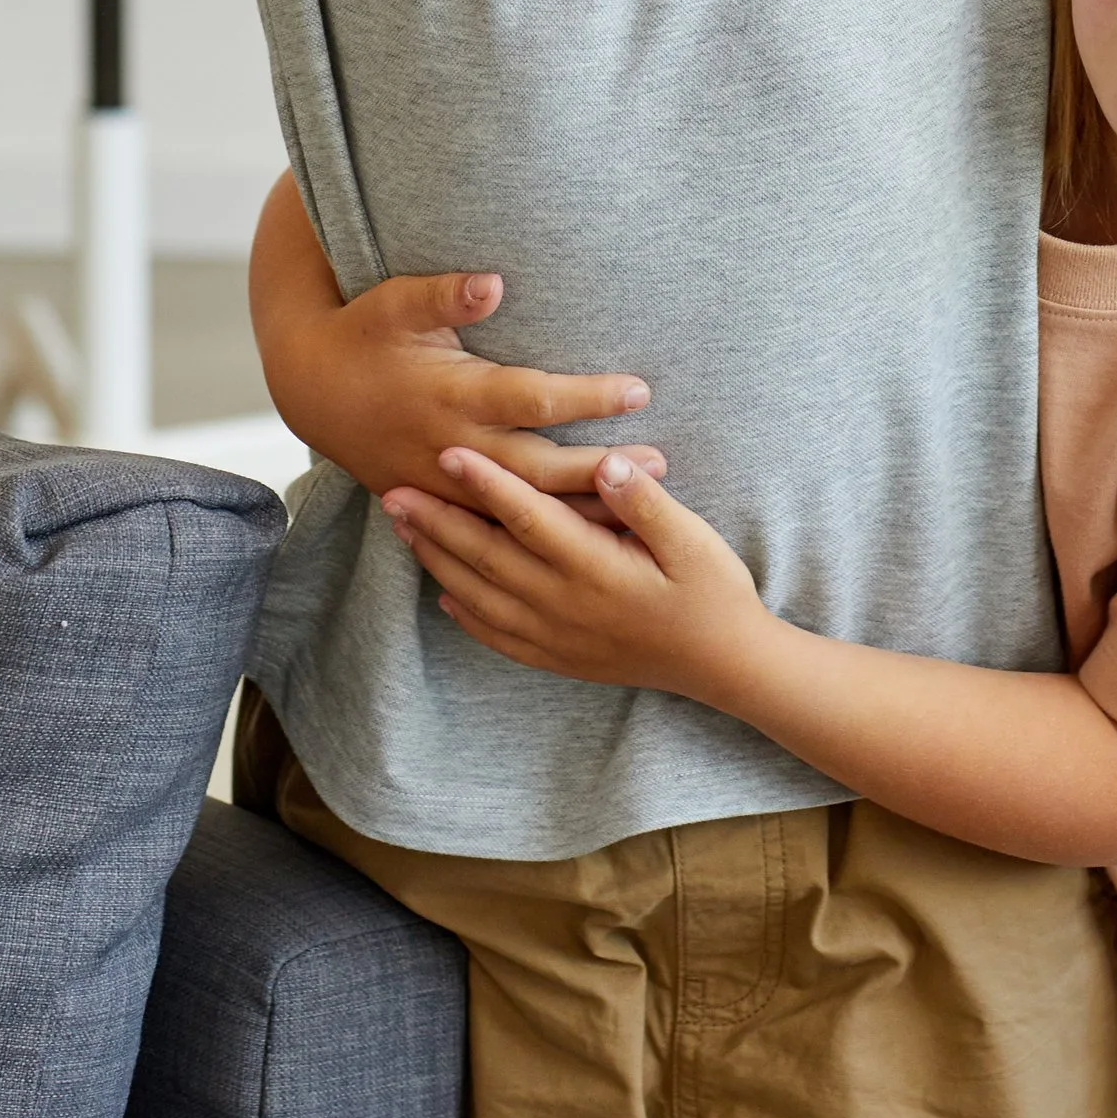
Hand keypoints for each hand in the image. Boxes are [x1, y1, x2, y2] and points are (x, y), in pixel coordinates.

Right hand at [266, 267, 668, 507]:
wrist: (311, 389)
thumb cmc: (365, 333)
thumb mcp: (398, 302)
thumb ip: (448, 293)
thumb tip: (496, 282)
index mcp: (451, 393)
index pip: (533, 398)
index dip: (587, 397)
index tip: (640, 391)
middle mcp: (451, 445)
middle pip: (538, 467)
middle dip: (598, 470)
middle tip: (659, 466)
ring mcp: (442, 482)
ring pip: (518, 509)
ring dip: (576, 511)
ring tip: (635, 511)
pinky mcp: (436, 504)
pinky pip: (492, 530)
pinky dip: (534, 538)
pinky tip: (576, 544)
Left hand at [387, 448, 770, 709]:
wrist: (724, 666)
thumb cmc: (713, 592)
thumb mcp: (693, 540)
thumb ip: (644, 502)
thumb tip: (607, 462)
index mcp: (595, 569)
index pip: (527, 517)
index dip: (485, 482)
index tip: (447, 451)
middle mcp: (565, 605)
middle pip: (487, 557)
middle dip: (437, 520)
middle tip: (391, 490)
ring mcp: (558, 637)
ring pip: (481, 596)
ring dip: (438, 560)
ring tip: (404, 530)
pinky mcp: (560, 658)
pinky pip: (498, 637)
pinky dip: (465, 615)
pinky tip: (444, 595)